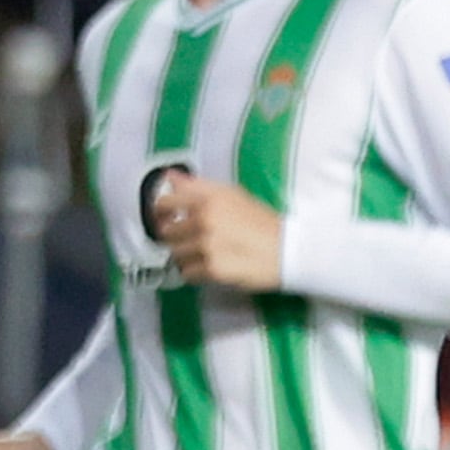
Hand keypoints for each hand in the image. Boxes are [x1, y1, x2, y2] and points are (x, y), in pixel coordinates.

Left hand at [146, 168, 282, 290]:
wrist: (288, 249)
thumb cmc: (261, 221)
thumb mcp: (232, 195)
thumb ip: (197, 186)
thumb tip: (169, 176)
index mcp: (209, 198)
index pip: (164, 203)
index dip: (161, 212)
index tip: (168, 218)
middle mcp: (205, 219)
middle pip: (166, 232)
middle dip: (177, 237)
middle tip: (196, 239)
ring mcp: (207, 245)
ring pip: (175, 254)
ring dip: (187, 256)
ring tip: (209, 253)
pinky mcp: (212, 269)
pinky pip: (187, 273)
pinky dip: (196, 272)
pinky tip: (213, 265)